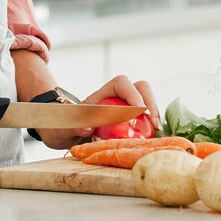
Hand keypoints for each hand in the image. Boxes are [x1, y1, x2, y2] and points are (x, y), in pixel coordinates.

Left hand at [32, 76, 163, 149]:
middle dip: (151, 102)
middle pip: (141, 88)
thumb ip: (71, 126)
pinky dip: (153, 125)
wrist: (65, 134)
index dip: (132, 94)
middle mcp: (116, 98)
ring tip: (157, 132)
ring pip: (148, 101)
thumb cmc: (63, 128)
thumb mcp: (63, 127)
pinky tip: (154, 138)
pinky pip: (147, 118)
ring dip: (155, 114)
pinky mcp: (131, 120)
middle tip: (154, 124)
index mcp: (101, 95)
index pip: (121, 83)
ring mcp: (125, 108)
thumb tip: (87, 127)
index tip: (138, 112)